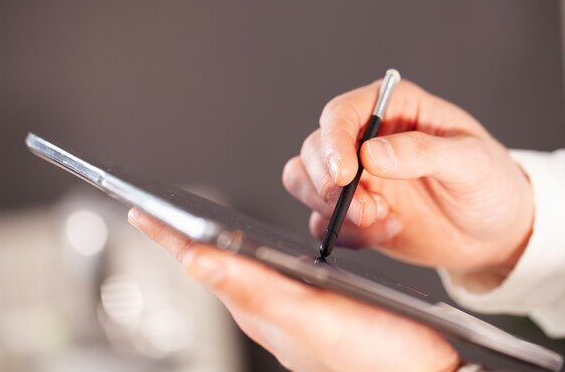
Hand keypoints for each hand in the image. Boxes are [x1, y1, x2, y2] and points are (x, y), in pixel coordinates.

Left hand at [128, 208, 459, 371]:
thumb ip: (253, 289)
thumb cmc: (373, 355)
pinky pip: (270, 274)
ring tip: (192, 223)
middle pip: (214, 263)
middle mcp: (268, 309)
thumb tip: (195, 257)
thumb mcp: (310, 319)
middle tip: (158, 210)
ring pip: (240, 268)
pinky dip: (253, 252)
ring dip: (216, 240)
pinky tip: (257, 249)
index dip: (167, 234)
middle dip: (185, 233)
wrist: (425, 371)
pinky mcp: (313, 308)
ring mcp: (289, 310)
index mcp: (259, 307)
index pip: (200, 262)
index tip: (139, 209)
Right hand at [283, 79, 533, 273]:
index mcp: (392, 109)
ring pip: (304, 181)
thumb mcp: (471, 162)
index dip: (333, 142)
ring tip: (376, 218)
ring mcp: (357, 177)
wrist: (496, 232)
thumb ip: (423, 152)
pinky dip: (345, 233)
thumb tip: (372, 153)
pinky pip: (322, 221)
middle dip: (328, 183)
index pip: (341, 114)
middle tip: (364, 208)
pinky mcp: (353, 212)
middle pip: (314, 149)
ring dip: (329, 207)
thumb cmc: (491, 185)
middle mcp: (365, 139)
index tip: (344, 175)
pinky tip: (390, 230)